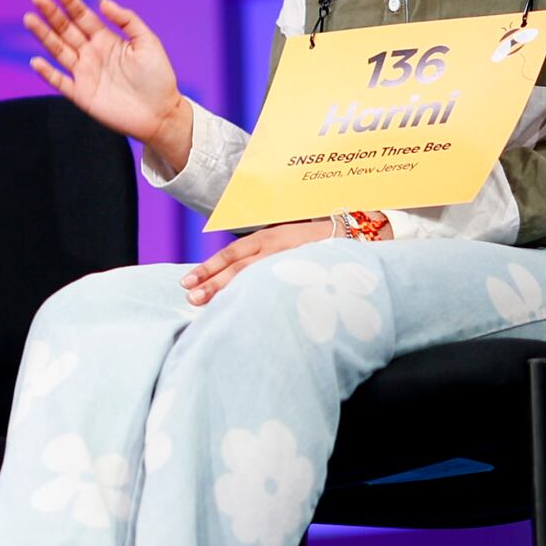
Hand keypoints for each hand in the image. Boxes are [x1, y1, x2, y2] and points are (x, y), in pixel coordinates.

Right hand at [25, 0, 192, 172]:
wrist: (161, 113)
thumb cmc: (158, 77)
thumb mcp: (147, 41)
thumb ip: (126, 20)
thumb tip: (102, 1)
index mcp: (106, 39)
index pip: (82, 15)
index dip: (69, 0)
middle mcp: (91, 53)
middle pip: (65, 29)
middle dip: (51, 13)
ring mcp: (84, 74)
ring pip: (58, 50)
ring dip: (43, 35)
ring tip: (29, 19)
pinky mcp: (82, 95)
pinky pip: (60, 82)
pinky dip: (47, 73)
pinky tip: (36, 60)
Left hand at [182, 220, 347, 305]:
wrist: (358, 235)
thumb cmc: (318, 242)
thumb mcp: (287, 242)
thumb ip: (264, 256)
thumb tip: (236, 278)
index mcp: (270, 238)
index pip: (232, 253)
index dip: (209, 267)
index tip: (187, 281)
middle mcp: (277, 246)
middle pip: (239, 266)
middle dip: (213, 282)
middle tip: (190, 297)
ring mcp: (292, 260)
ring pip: (255, 277)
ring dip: (229, 291)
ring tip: (207, 305)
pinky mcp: (307, 272)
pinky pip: (279, 288)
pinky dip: (260, 298)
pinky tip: (245, 311)